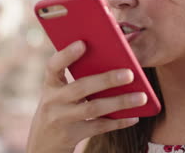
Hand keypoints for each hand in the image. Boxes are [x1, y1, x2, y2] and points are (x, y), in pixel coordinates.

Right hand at [26, 41, 146, 152]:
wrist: (43, 144)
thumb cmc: (59, 109)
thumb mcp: (60, 93)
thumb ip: (77, 78)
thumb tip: (113, 61)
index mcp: (50, 85)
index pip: (53, 66)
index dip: (66, 54)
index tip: (82, 43)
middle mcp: (53, 101)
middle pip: (81, 87)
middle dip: (106, 80)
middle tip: (130, 74)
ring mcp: (61, 120)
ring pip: (93, 108)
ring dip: (119, 102)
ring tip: (142, 97)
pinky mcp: (71, 136)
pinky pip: (98, 127)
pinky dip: (118, 122)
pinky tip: (134, 117)